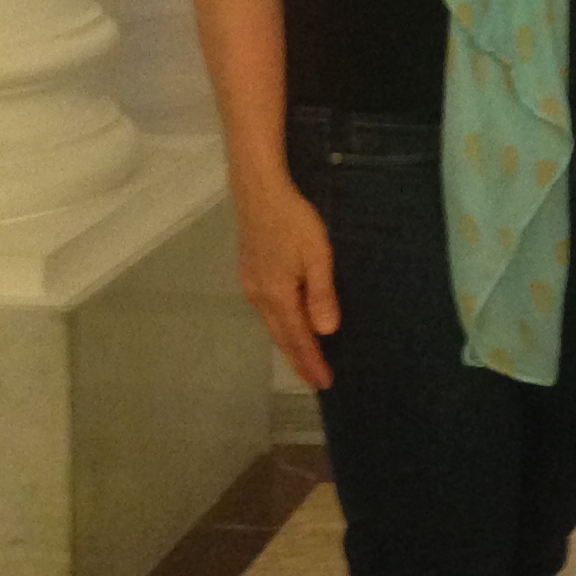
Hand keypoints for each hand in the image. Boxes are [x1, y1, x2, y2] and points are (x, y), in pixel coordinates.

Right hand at [235, 174, 338, 388]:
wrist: (259, 193)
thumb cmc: (293, 221)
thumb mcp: (317, 256)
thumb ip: (321, 294)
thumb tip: (326, 331)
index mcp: (277, 297)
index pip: (298, 338)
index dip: (311, 361)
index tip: (324, 382)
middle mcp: (260, 298)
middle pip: (282, 337)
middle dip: (299, 360)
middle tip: (316, 381)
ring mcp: (251, 286)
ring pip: (272, 325)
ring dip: (289, 345)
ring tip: (304, 361)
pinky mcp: (249, 274)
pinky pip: (267, 312)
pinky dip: (281, 327)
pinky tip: (288, 326)